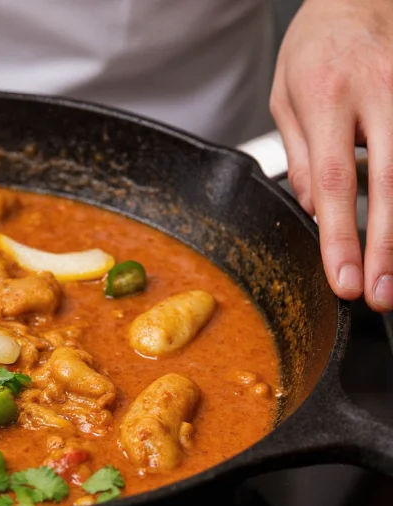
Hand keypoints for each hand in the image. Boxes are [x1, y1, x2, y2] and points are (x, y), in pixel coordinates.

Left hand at [270, 0, 392, 311]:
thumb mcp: (285, 96)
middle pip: (390, 184)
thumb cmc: (316, 49)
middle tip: (380, 295)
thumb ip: (301, 153)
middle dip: (386, 247)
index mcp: (328, 97)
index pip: (335, 180)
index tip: (343, 280)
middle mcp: (379, 93)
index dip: (341, 237)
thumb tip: (316, 209)